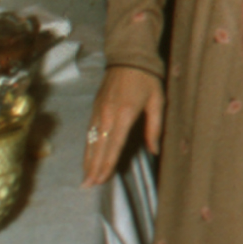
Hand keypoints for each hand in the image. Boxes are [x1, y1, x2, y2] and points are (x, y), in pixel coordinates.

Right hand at [81, 65, 164, 187]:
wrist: (128, 57)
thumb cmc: (147, 80)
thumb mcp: (157, 102)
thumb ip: (155, 128)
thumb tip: (154, 151)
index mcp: (124, 115)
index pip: (114, 145)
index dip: (107, 164)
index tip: (101, 179)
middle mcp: (107, 115)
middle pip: (98, 147)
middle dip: (93, 167)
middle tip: (87, 186)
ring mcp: (98, 111)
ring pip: (90, 141)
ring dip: (87, 160)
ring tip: (85, 178)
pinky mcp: (95, 108)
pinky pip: (89, 132)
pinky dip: (87, 147)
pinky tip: (87, 157)